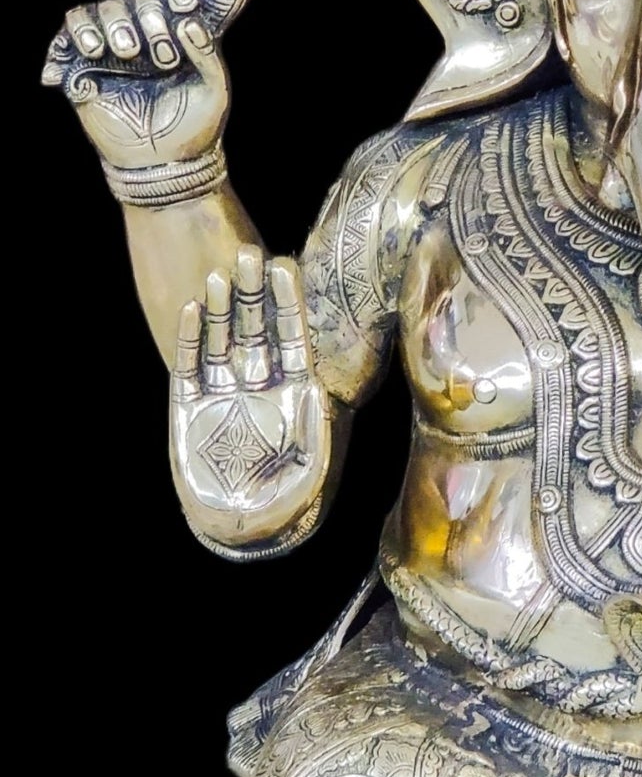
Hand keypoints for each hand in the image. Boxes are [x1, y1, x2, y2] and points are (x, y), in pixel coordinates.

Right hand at [41, 0, 228, 169]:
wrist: (166, 162)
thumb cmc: (197, 125)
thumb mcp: (213, 88)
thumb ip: (206, 53)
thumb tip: (189, 22)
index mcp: (171, 36)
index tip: (183, 9)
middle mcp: (139, 38)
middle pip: (124, 1)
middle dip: (133, 19)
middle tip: (140, 51)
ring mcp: (109, 53)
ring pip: (91, 14)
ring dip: (100, 25)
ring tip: (115, 51)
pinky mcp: (83, 71)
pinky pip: (65, 44)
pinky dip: (66, 44)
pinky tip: (88, 55)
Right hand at [170, 251, 328, 549]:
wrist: (238, 524)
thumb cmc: (283, 500)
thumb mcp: (308, 467)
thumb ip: (314, 429)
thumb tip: (317, 386)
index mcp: (290, 391)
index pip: (292, 336)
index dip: (288, 302)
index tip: (287, 266)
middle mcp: (257, 384)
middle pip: (256, 328)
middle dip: (253, 292)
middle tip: (250, 252)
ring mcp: (222, 392)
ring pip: (222, 339)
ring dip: (221, 308)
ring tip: (220, 274)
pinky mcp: (189, 407)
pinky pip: (189, 366)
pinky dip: (191, 339)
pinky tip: (193, 310)